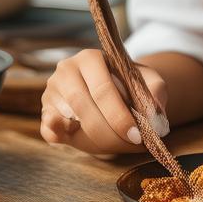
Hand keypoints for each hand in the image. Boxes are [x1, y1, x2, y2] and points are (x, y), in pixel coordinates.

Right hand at [40, 49, 167, 155]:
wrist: (110, 88)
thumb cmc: (128, 84)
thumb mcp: (147, 80)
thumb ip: (156, 90)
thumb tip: (155, 111)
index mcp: (90, 57)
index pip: (102, 89)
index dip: (119, 116)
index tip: (137, 135)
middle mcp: (66, 70)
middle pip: (84, 106)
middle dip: (110, 132)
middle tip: (131, 144)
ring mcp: (52, 91)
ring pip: (69, 121)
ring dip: (96, 138)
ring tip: (118, 143)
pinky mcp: (45, 112)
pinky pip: (49, 130)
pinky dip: (61, 137)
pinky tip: (78, 137)